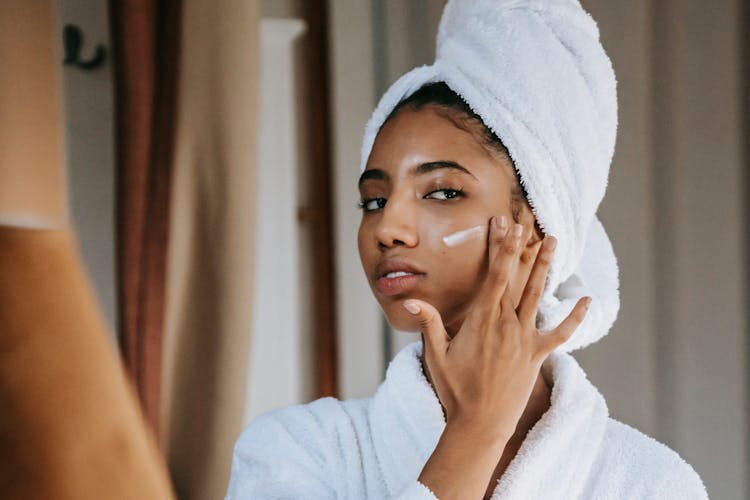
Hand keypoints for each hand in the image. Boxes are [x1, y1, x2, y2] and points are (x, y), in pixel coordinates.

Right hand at [403, 215, 589, 439]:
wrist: (480, 424)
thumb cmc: (455, 390)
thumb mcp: (436, 355)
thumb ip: (429, 323)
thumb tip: (411, 299)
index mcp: (482, 320)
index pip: (494, 275)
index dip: (501, 248)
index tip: (505, 226)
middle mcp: (507, 324)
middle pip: (516, 277)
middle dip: (521, 247)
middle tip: (528, 221)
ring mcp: (525, 338)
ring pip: (538, 294)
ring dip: (545, 266)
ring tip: (553, 241)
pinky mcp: (537, 355)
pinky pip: (561, 333)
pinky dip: (575, 317)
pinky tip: (587, 300)